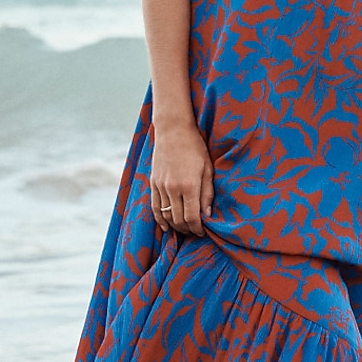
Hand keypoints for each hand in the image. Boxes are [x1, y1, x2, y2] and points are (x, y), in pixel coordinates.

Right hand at [150, 121, 213, 235]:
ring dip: (175, 226)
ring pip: (166, 215)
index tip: (203, 232)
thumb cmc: (195, 147)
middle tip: (195, 232)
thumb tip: (207, 215)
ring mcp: (160, 186)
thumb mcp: (208, 169)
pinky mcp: (153, 182)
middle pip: (178, 219)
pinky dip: (160, 219)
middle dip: (187, 229)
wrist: (173, 130)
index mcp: (189, 185)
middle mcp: (173, 188)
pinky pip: (154, 206)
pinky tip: (166, 226)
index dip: (197, 228)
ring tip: (184, 229)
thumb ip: (207, 193)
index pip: (192, 217)